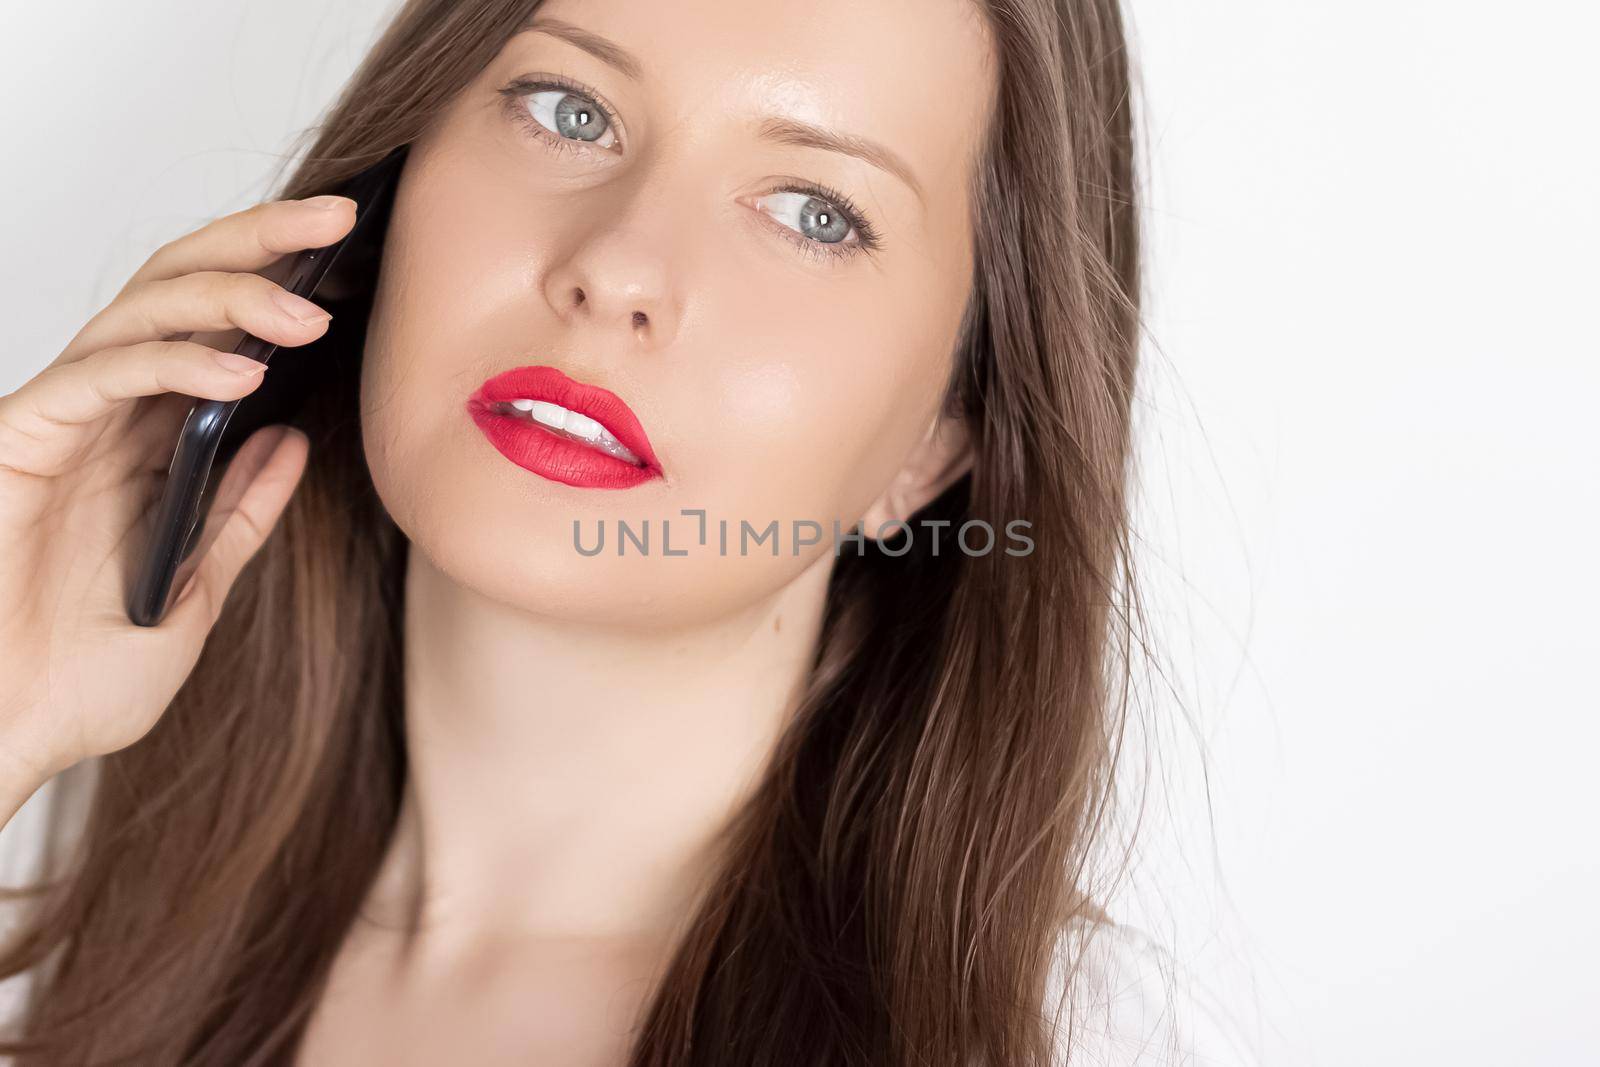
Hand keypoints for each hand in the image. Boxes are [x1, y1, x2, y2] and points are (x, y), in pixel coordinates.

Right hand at [0, 193, 355, 794]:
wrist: (8, 734)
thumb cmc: (80, 676)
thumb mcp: (198, 588)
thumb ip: (241, 510)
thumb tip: (295, 437)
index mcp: (149, 439)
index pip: (216, 326)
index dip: (280, 279)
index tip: (357, 259)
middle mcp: (106, 414)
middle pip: (182, 287)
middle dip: (261, 242)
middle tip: (340, 216)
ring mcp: (63, 421)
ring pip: (144, 311)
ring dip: (231, 296)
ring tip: (310, 308)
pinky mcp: (23, 440)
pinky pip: (104, 377)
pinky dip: (174, 362)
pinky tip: (241, 368)